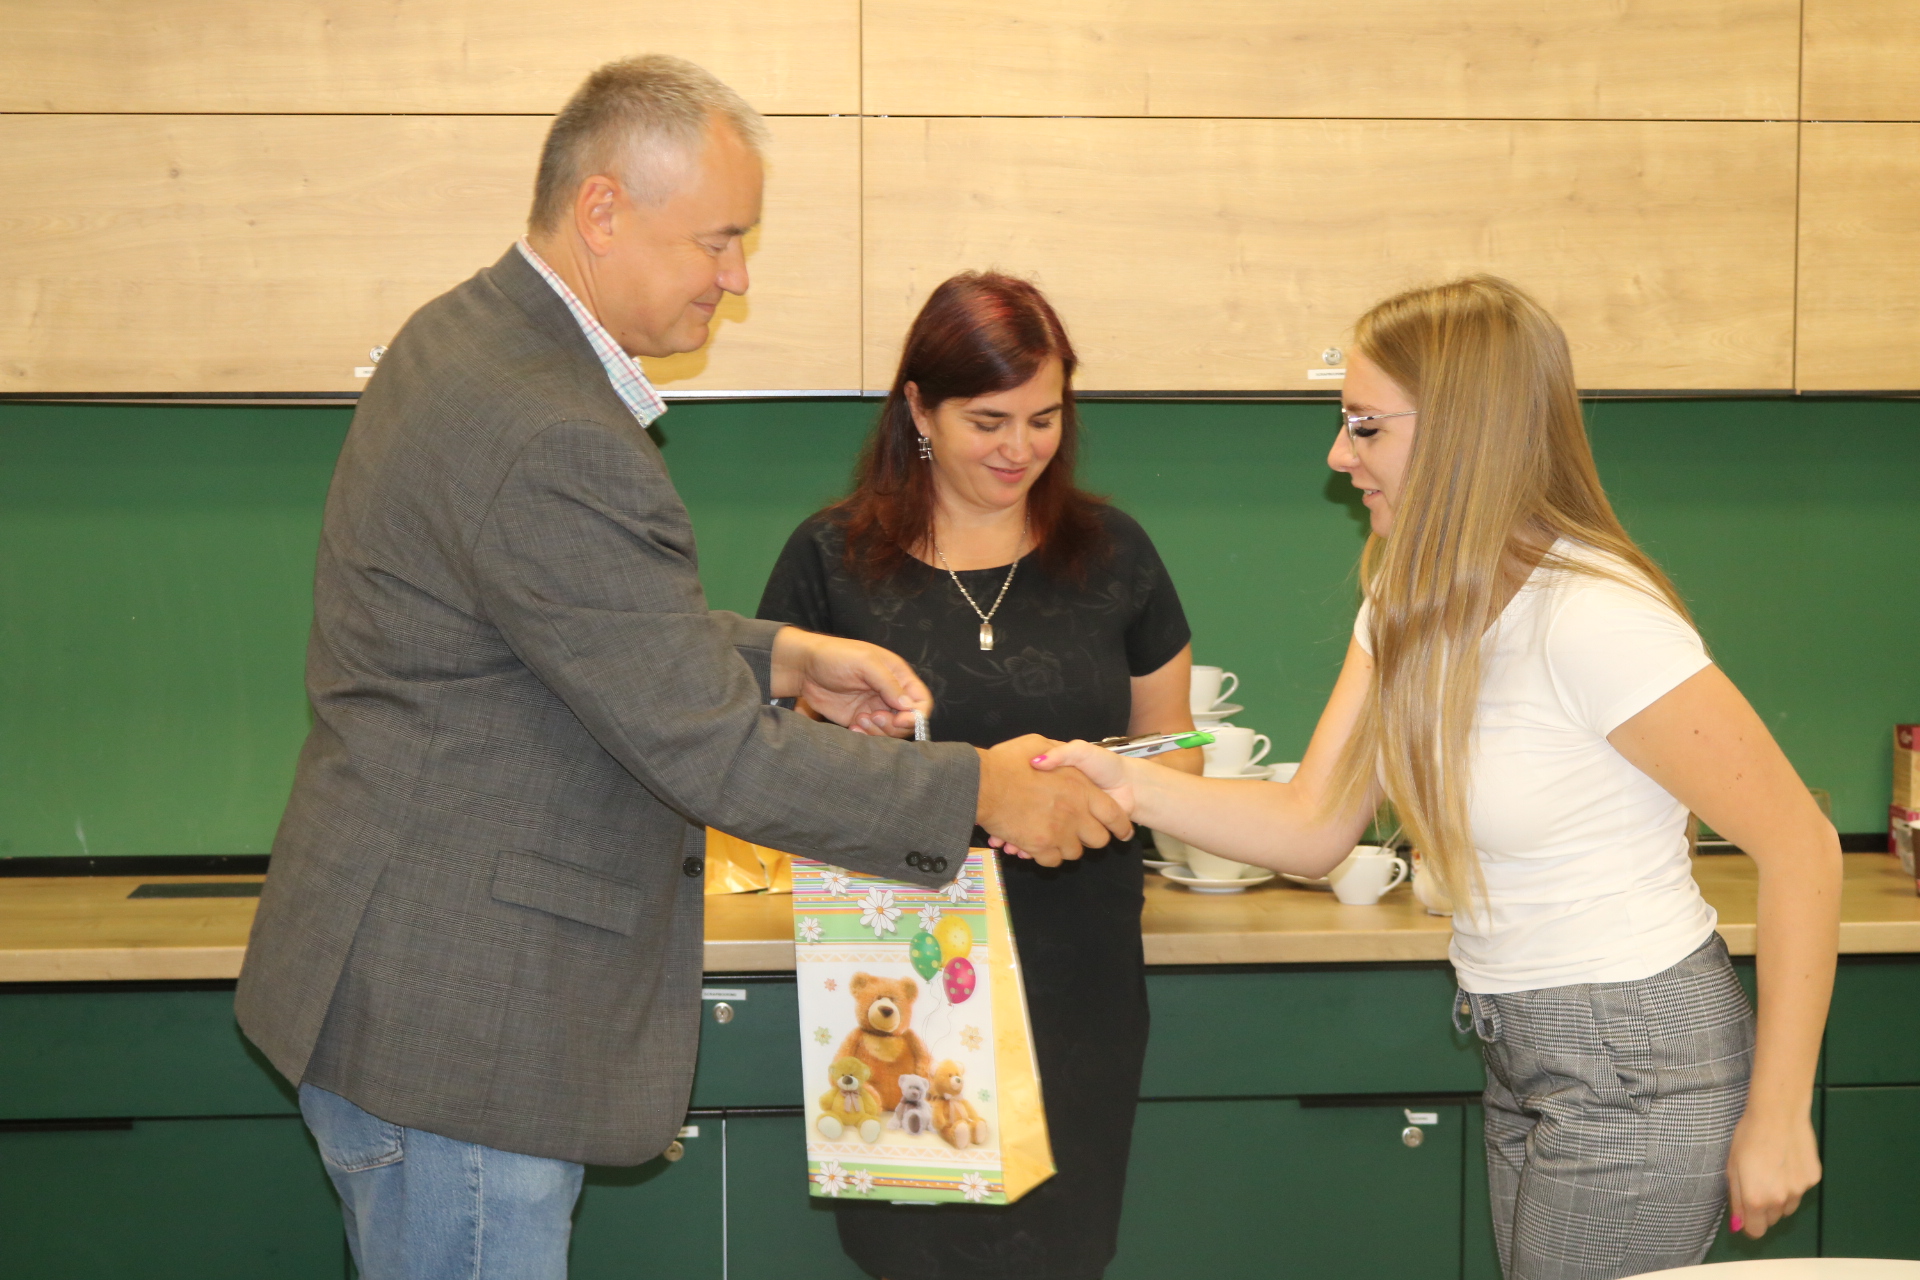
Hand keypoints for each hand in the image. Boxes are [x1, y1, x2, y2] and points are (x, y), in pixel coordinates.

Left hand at [770, 628, 930, 737]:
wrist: (803, 668)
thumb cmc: (834, 656)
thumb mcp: (865, 662)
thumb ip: (888, 683)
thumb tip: (908, 706)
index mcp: (898, 675)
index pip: (921, 701)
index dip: (916, 715)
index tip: (901, 720)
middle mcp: (890, 693)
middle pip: (908, 721)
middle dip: (894, 725)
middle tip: (873, 717)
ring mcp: (875, 708)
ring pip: (891, 732)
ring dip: (878, 732)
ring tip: (860, 720)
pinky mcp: (860, 720)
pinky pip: (872, 736)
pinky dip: (866, 737)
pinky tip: (853, 728)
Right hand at [975, 735, 1133, 867]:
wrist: (983, 783)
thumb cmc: (1008, 761)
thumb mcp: (1038, 743)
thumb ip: (1059, 753)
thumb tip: (1064, 762)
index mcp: (1081, 788)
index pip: (1113, 814)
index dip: (1120, 826)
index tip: (1121, 832)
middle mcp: (1075, 812)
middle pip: (1098, 840)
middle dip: (1089, 838)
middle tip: (1078, 832)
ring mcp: (1059, 832)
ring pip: (1075, 853)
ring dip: (1066, 847)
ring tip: (1053, 836)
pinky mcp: (1040, 847)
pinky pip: (1052, 861)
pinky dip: (1046, 857)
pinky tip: (1035, 846)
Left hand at [1727, 1106, 1820, 1237]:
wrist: (1778, 1115)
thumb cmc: (1747, 1137)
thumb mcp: (1732, 1167)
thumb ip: (1736, 1198)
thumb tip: (1739, 1224)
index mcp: (1756, 1199)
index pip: (1756, 1231)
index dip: (1749, 1224)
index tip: (1746, 1212)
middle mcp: (1780, 1200)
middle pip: (1772, 1219)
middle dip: (1763, 1209)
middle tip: (1757, 1183)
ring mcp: (1800, 1190)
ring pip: (1788, 1207)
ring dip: (1780, 1197)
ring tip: (1773, 1170)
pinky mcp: (1814, 1179)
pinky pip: (1801, 1189)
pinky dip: (1794, 1182)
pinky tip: (1788, 1160)